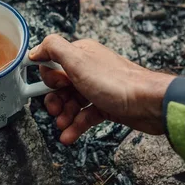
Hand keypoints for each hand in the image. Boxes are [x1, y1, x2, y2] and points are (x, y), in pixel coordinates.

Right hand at [30, 35, 174, 144]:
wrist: (149, 104)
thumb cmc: (116, 82)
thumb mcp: (77, 60)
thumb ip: (53, 48)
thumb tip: (35, 49)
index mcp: (81, 54)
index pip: (53, 63)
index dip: (49, 79)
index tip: (51, 88)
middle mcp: (88, 68)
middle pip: (61, 85)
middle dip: (55, 100)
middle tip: (55, 111)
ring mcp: (97, 88)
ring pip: (72, 102)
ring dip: (64, 116)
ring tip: (63, 126)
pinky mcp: (106, 105)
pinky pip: (85, 115)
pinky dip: (76, 125)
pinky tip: (69, 136)